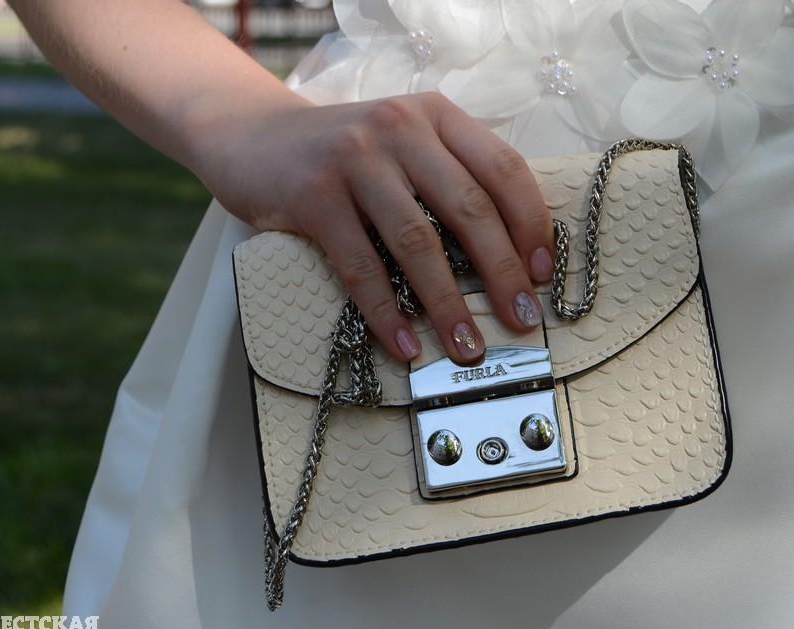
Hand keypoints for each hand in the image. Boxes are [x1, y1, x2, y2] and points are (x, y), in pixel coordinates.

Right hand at [196, 91, 554, 364]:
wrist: (250, 135)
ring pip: (418, 242)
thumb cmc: (342, 154)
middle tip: (521, 321)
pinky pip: (360, 265)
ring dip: (448, 304)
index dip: (531, 226)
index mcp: (436, 116)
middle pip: (470, 209)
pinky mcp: (314, 196)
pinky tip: (404, 344)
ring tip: (467, 347)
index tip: (543, 276)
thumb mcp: (404, 144)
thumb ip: (450, 177)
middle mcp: (401, 129)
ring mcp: (355, 160)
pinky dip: (386, 311)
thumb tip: (510, 256)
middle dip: (502, 273)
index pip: (504, 169)